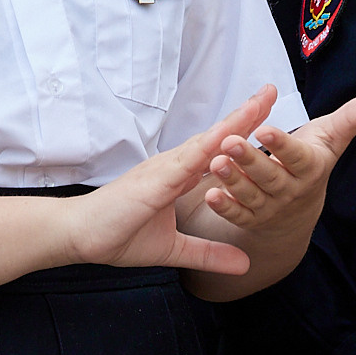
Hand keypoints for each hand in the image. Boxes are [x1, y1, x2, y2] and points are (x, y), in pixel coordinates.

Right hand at [64, 87, 280, 276]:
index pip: (218, 149)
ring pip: (206, 142)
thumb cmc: (119, 235)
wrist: (81, 236)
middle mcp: (174, 166)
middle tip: (273, 90)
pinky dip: (208, 148)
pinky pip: (186, 162)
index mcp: (179, 176)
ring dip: (234, 123)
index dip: (242, 130)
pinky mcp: (154, 181)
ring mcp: (164, 169)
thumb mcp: (175, 250)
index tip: (268, 112)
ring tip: (260, 104)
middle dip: (246, 114)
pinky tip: (228, 136)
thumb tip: (244, 264)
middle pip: (217, 136)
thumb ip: (208, 254)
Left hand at [202, 93, 355, 234]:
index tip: (264, 128)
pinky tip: (211, 194)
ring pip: (251, 195)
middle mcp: (291, 190)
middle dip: (250, 159)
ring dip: (233, 181)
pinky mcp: (252, 220)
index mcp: (310, 167)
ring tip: (216, 163)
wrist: (300, 209)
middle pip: (271, 176)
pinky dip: (224, 208)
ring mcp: (271, 207)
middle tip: (230, 142)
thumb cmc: (311, 160)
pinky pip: (238, 216)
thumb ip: (353, 118)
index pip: (297, 155)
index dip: (281, 144)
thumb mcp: (332, 138)